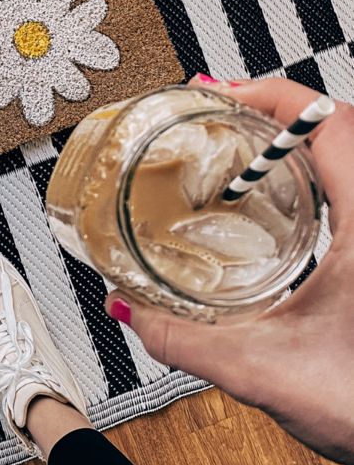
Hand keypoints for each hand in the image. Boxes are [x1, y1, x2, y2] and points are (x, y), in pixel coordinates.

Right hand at [105, 76, 353, 464]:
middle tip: (218, 110)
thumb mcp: (265, 372)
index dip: (271, 95)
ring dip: (294, 140)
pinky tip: (278, 198)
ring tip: (241, 142)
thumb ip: (187, 341)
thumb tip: (131, 310)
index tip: (219, 92)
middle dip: (272, 109)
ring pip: (347, 153)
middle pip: (336, 126)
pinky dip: (311, 173)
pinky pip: (347, 187)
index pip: (329, 123)